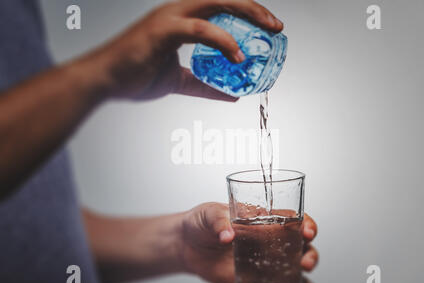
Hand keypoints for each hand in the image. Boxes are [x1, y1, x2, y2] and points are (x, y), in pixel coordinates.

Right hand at [92, 0, 282, 100]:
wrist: (105, 80)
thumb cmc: (136, 75)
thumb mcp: (179, 81)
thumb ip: (204, 85)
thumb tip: (231, 93)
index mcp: (182, 19)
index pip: (221, 8)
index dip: (247, 14)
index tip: (269, 28)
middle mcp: (178, 11)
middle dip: (255, 10)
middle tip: (277, 27)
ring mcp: (170, 17)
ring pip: (216, 3)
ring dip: (247, 14)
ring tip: (268, 31)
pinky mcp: (163, 30)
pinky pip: (200, 30)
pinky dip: (222, 41)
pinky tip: (237, 56)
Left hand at [181, 202, 318, 282]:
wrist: (186, 244)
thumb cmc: (201, 222)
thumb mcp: (209, 213)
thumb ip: (219, 220)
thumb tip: (228, 235)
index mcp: (264, 220)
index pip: (294, 220)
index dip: (306, 224)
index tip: (307, 231)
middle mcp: (270, 241)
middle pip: (301, 247)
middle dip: (310, 255)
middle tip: (305, 263)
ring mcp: (264, 262)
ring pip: (294, 271)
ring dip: (306, 281)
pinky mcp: (253, 280)